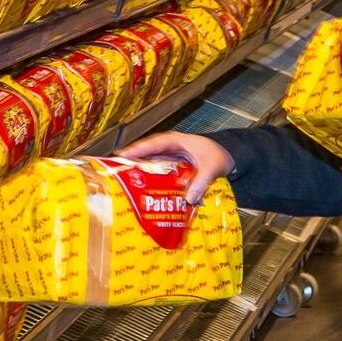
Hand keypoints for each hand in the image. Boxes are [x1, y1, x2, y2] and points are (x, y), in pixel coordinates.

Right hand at [117, 132, 233, 204]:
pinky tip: (142, 193)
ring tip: (121, 185)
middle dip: (130, 163)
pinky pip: (157, 173)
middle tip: (112, 173)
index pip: (152, 144)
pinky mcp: (172, 169)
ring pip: (149, 164)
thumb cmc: (220, 155)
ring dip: (138, 173)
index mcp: (175, 141)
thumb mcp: (212, 167)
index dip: (136, 150)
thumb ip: (201, 182)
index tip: (121, 157)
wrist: (230, 156)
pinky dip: (150, 181)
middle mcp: (169, 148)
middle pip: (145, 154)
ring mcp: (169, 158)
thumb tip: (189, 199)